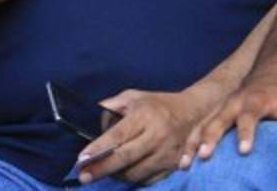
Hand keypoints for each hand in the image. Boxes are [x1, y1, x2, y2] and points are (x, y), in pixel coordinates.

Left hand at [76, 89, 204, 184]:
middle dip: (102, 168)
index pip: (117, 136)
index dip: (99, 148)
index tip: (82, 159)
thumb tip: (94, 119)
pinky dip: (134, 179)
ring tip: (101, 173)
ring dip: (117, 176)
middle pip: (126, 157)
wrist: (194, 111)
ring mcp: (167, 153)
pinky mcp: (174, 165)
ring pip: (137, 172)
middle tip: (84, 176)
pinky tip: (122, 175)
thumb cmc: (157, 104)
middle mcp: (156, 136)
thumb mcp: (133, 97)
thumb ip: (112, 106)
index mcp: (143, 117)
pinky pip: (150, 179)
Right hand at [180, 71, 276, 167]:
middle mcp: (232, 103)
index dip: (246, 133)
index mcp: (254, 101)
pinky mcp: (214, 112)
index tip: (244, 151)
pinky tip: (183, 158)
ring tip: (184, 163)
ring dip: (191, 143)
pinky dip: (188, 142)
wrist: (268, 74)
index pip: (248, 117)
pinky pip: (197, 127)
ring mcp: (220, 107)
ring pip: (201, 124)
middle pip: (217, 121)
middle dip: (209, 138)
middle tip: (203, 156)